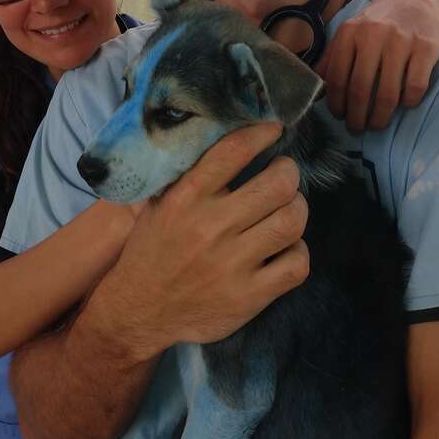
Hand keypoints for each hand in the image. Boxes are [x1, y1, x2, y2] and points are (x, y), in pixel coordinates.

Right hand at [87, 122, 308, 359]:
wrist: (139, 310)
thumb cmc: (152, 249)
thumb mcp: (160, 204)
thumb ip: (189, 175)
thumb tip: (226, 138)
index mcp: (186, 198)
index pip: (234, 151)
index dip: (262, 133)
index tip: (274, 128)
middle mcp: (211, 227)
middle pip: (277, 185)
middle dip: (289, 173)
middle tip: (285, 174)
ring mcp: (231, 264)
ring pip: (292, 222)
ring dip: (297, 209)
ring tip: (288, 207)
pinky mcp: (248, 297)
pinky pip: (296, 265)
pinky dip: (299, 251)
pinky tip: (286, 248)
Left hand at [316, 0, 438, 131]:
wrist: (413, 0)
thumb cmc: (376, 24)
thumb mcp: (350, 33)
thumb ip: (332, 58)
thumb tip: (318, 91)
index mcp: (349, 33)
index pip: (338, 78)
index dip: (337, 104)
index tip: (340, 117)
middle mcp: (373, 35)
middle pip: (361, 90)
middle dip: (357, 117)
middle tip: (357, 129)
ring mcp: (401, 41)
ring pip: (388, 93)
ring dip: (381, 117)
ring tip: (377, 125)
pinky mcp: (426, 47)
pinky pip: (415, 87)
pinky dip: (408, 102)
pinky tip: (404, 104)